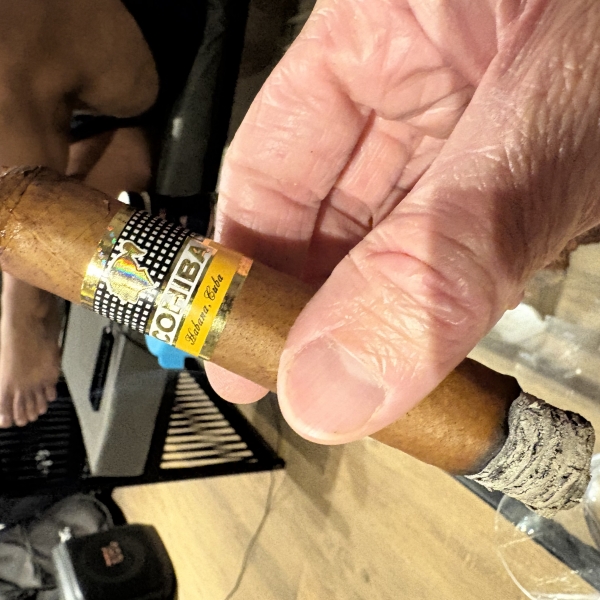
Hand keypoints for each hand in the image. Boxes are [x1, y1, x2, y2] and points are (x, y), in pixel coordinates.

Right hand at [206, 0, 599, 443]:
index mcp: (376, 28)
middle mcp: (417, 77)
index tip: (235, 350)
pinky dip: (466, 298)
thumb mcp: (549, 121)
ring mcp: (478, 118)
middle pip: (332, 212)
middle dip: (322, 309)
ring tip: (382, 390)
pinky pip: (478, 239)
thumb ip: (439, 256)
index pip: (270, 163)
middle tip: (311, 395)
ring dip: (398, 317)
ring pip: (406, 237)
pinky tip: (456, 343)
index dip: (242, 264)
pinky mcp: (539, 154)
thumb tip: (335, 384)